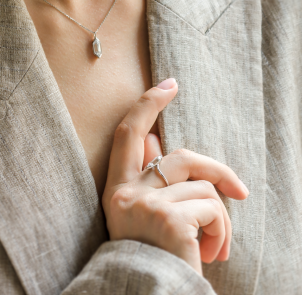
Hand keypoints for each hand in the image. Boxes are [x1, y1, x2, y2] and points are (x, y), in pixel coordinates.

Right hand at [101, 78, 248, 274]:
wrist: (146, 293)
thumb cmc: (150, 255)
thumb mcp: (142, 216)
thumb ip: (147, 176)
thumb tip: (154, 138)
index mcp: (117, 189)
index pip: (127, 134)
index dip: (146, 105)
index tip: (168, 85)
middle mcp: (127, 192)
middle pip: (181, 157)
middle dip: (216, 169)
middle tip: (241, 191)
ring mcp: (147, 204)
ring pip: (203, 187)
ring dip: (220, 219)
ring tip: (215, 246)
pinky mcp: (171, 219)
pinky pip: (213, 208)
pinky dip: (222, 231)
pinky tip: (213, 254)